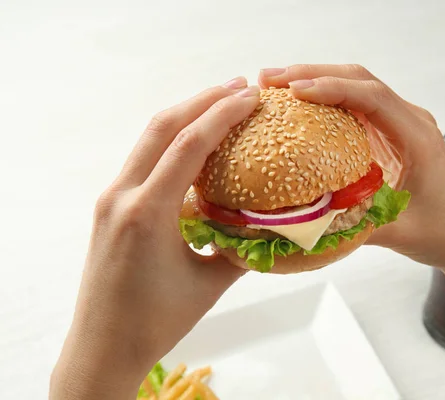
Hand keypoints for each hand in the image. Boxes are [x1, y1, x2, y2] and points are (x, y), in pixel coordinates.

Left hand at [50, 78, 259, 399]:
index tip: (250, 96)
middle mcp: (122, 196)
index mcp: (147, 213)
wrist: (103, 346)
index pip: (188, 145)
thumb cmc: (156, 322)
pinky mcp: (110, 206)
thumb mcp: (209, 283)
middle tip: (239, 87)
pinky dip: (171, 141)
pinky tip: (195, 143)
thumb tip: (271, 225)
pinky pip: (143, 160)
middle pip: (162, 127)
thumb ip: (241, 247)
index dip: (222, 114)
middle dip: (202, 100)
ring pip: (149, 139)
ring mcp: (112, 199)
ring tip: (220, 103)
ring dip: (185, 115)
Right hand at [259, 65, 444, 273]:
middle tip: (271, 78)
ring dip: (318, 81)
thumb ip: (353, 225)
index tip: (295, 91)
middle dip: (314, 73)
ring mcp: (402, 125)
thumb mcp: (398, 233)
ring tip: (278, 85)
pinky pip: (358, 107)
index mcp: (417, 137)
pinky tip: (302, 108)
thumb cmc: (444, 233)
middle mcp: (411, 122)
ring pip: (357, 88)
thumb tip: (302, 222)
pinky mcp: (393, 135)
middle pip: (360, 80)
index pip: (372, 97)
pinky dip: (328, 101)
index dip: (331, 88)